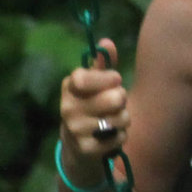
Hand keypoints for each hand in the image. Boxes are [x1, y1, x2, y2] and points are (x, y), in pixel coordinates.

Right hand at [58, 38, 131, 160]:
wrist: (77, 146)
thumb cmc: (91, 107)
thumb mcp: (95, 84)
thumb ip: (103, 64)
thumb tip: (107, 42)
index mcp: (70, 87)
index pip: (86, 78)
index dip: (108, 78)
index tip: (115, 80)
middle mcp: (68, 108)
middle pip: (115, 98)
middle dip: (122, 99)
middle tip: (115, 103)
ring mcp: (75, 130)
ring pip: (121, 118)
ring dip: (123, 119)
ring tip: (113, 120)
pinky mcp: (86, 149)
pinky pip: (120, 137)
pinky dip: (121, 136)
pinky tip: (110, 136)